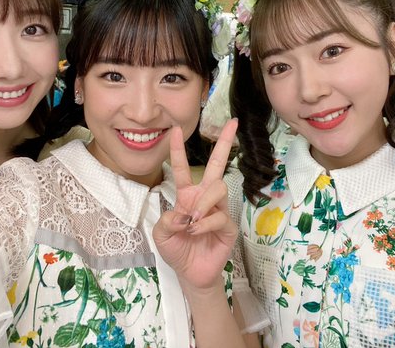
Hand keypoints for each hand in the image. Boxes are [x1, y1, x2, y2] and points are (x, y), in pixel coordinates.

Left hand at [153, 119, 237, 290]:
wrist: (190, 273)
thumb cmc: (177, 249)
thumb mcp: (161, 234)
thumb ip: (166, 220)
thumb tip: (181, 213)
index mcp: (187, 195)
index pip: (181, 168)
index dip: (177, 149)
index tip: (174, 129)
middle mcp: (204, 198)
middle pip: (217, 166)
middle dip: (225, 143)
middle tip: (233, 123)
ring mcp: (218, 210)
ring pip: (218, 189)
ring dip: (203, 203)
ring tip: (191, 220)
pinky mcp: (228, 226)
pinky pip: (219, 216)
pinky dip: (204, 224)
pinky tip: (196, 232)